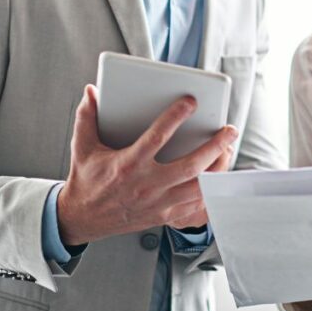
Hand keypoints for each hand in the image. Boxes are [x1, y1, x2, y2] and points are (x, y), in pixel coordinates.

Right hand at [57, 84, 237, 244]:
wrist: (84, 218)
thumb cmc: (87, 180)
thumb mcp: (82, 147)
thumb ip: (87, 117)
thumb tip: (91, 92)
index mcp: (127, 165)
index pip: (157, 137)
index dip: (176, 117)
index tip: (191, 102)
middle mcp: (146, 186)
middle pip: (190, 166)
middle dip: (214, 147)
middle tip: (229, 130)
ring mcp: (158, 204)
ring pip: (198, 188)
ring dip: (218, 169)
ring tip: (228, 150)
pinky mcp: (164, 216)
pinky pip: (196, 207)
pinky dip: (211, 192)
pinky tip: (219, 178)